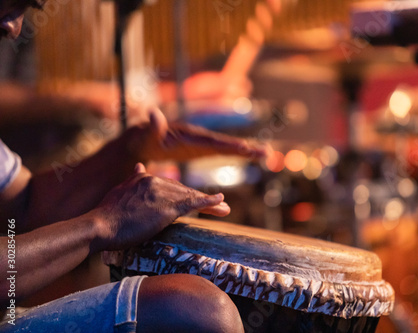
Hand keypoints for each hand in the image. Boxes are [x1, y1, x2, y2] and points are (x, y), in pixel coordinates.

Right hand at [91, 163, 229, 250]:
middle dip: (200, 198)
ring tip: (224, 208)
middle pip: (183, 190)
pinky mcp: (167, 207)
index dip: (184, 193)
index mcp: (143, 178)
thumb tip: (140, 166)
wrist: (99, 226)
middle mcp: (154, 181)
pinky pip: (193, 202)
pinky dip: (209, 201)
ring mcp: (161, 193)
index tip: (195, 197)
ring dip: (210, 203)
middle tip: (219, 204)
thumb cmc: (106, 216)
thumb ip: (132, 180)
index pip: (170, 186)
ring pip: (190, 196)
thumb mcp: (119, 192)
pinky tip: (221, 201)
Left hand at [130, 108, 266, 161]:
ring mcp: (199, 142)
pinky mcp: (199, 148)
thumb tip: (153, 113)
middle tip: (266, 153)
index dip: (228, 146)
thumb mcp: (145, 136)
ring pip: (226, 146)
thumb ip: (152, 127)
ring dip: (245, 150)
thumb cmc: (142, 140)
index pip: (212, 142)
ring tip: (265, 154)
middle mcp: (198, 136)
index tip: (245, 149)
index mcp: (188, 135)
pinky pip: (219, 150)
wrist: (139, 140)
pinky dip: (235, 152)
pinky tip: (247, 154)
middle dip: (245, 148)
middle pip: (225, 143)